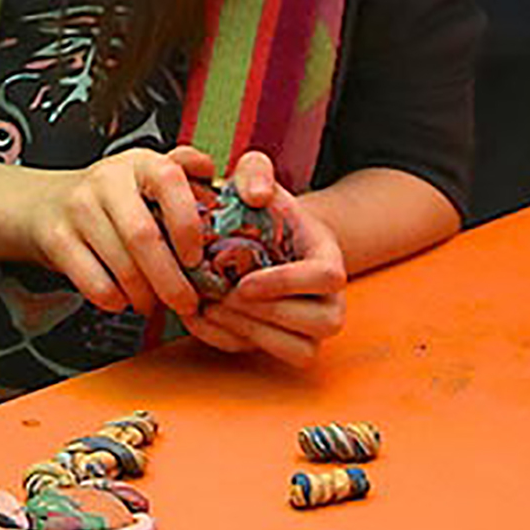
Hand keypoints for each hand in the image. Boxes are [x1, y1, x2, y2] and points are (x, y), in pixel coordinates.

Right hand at [24, 144, 215, 316]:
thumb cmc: (111, 196)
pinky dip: (116, 300)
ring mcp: (78, 209)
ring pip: (121, 265)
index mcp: (139, 162)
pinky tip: (124, 297)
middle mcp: (107, 181)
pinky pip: (94, 283)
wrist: (45, 203)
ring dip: (145, 295)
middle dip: (170, 280)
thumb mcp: (146, 173)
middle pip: (143, 236)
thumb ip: (184, 169)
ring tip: (155, 302)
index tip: (196, 257)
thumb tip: (210, 171)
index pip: (170, 181)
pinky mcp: (56, 239)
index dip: (187, 222)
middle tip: (186, 302)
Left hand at [178, 152, 345, 364]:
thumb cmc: (259, 210)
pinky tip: (199, 318)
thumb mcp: (256, 178)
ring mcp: (310, 329)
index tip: (244, 282)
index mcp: (329, 258)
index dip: (286, 283)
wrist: (255, 240)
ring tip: (210, 308)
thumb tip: (256, 195)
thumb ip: (255, 171)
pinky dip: (229, 343)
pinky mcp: (283, 346)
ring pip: (297, 351)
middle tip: (220, 298)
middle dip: (265, 314)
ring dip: (250, 334)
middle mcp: (330, 300)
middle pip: (317, 323)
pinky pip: (266, 359)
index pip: (325, 277)